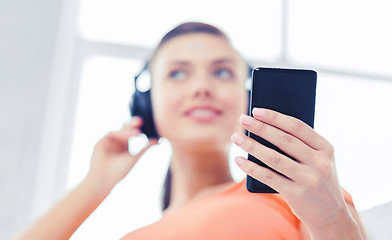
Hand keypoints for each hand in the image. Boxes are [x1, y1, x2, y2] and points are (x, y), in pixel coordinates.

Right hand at [87, 117, 157, 192]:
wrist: (104, 179)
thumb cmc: (119, 171)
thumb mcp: (135, 157)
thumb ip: (146, 148)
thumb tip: (159, 140)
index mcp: (124, 147)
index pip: (132, 134)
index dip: (138, 130)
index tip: (147, 128)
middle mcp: (116, 143)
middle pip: (125, 129)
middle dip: (132, 124)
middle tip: (141, 120)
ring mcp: (108, 142)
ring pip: (119, 131)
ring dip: (128, 130)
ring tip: (138, 133)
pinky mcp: (101, 142)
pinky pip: (112, 133)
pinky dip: (120, 134)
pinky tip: (128, 136)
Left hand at [231, 108, 348, 229]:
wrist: (331, 214)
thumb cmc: (317, 179)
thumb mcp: (317, 160)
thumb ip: (299, 146)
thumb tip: (264, 128)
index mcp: (326, 148)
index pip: (297, 127)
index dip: (275, 117)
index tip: (256, 110)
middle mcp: (320, 163)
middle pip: (284, 140)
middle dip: (260, 127)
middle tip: (242, 119)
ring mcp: (309, 179)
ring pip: (274, 158)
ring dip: (252, 146)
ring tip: (236, 137)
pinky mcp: (297, 195)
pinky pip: (268, 177)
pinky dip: (251, 167)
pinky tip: (239, 160)